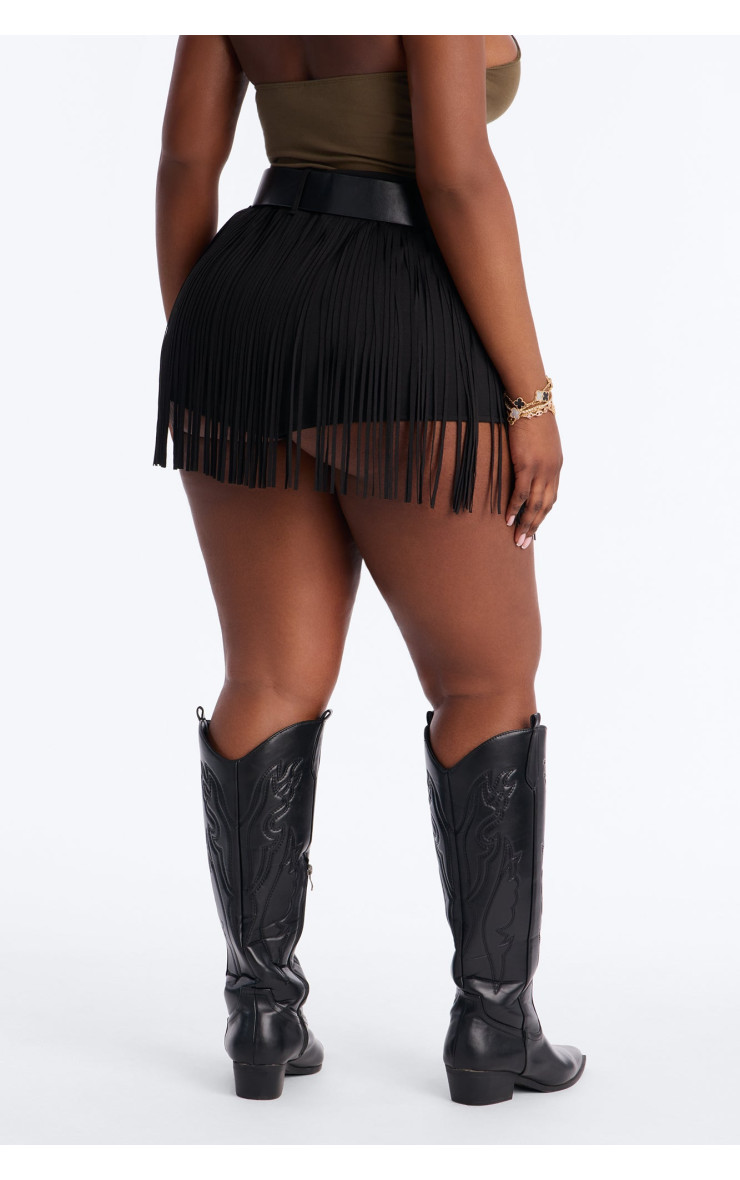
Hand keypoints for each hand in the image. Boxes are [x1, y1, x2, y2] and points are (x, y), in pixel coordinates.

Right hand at [504, 411, 562, 548]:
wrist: (530, 400)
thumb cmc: (530, 416)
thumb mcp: (538, 440)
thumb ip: (536, 456)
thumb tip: (525, 463)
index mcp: (556, 465)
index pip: (551, 497)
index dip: (542, 514)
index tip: (532, 528)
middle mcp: (552, 470)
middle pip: (545, 506)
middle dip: (534, 526)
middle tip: (522, 543)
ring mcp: (541, 468)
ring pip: (535, 504)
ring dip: (525, 523)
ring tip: (516, 538)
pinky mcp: (527, 464)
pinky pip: (521, 492)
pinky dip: (516, 507)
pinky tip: (509, 519)